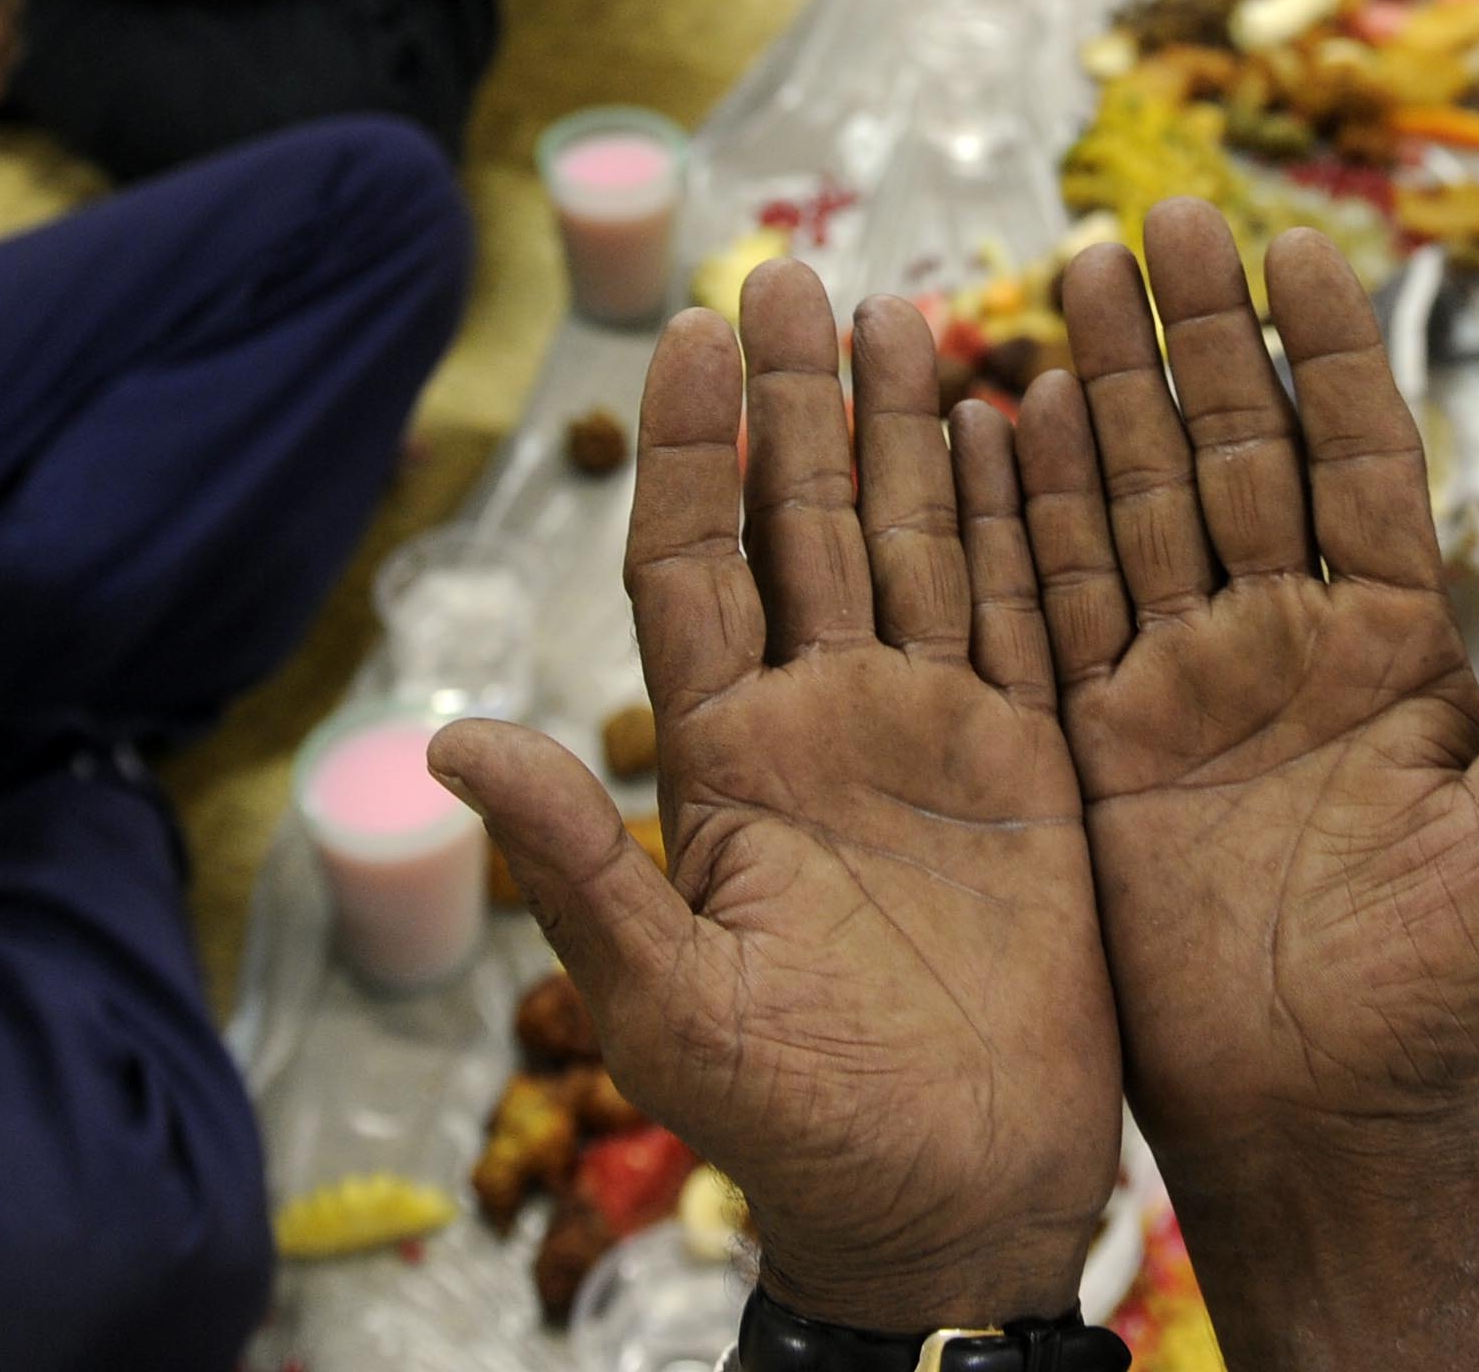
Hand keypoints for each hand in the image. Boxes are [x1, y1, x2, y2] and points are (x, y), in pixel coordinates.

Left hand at [438, 271, 1120, 1334]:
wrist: (950, 1204)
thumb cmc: (799, 1129)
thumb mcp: (668, 1001)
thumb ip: (576, 868)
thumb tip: (445, 745)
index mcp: (733, 762)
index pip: (700, 567)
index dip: (701, 452)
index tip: (697, 335)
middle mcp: (827, 724)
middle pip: (808, 524)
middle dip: (802, 400)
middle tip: (795, 273)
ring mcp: (933, 739)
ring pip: (918, 546)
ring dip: (911, 434)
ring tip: (909, 314)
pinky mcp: (1033, 771)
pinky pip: (1027, 615)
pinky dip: (1027, 520)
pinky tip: (1024, 428)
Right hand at [1014, 204, 1478, 1186]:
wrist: (1324, 1120)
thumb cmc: (1451, 987)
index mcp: (1389, 641)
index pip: (1356, 456)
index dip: (1327, 351)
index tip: (1298, 243)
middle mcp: (1280, 640)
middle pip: (1229, 449)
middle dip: (1194, 335)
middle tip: (1158, 215)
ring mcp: (1182, 685)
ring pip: (1136, 501)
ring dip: (1106, 388)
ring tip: (1077, 272)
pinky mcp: (1099, 744)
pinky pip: (1060, 604)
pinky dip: (1030, 513)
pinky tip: (1007, 415)